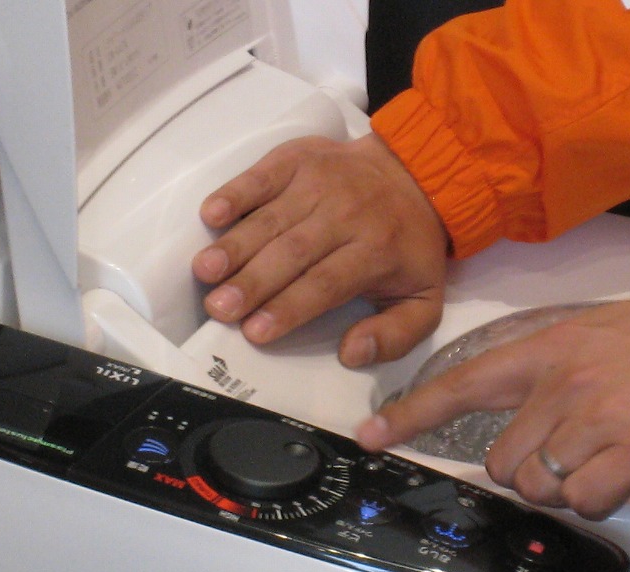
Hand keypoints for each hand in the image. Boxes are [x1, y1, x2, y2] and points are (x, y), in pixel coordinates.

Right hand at [192, 134, 450, 367]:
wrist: (416, 174)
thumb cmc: (408, 246)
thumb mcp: (424, 300)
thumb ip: (395, 336)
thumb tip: (353, 353)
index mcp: (377, 250)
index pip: (326, 283)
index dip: (289, 307)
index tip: (255, 331)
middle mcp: (347, 213)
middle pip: (293, 252)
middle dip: (253, 282)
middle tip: (219, 309)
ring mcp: (319, 182)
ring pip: (271, 219)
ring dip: (235, 246)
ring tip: (205, 273)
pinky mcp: (299, 159)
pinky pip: (262, 176)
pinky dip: (235, 193)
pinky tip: (211, 215)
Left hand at [356, 282, 629, 518]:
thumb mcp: (607, 335)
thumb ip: (559, 375)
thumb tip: (533, 426)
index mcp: (551, 347)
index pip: (462, 384)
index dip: (411, 416)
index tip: (372, 437)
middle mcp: (561, 382)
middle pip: (503, 462)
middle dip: (533, 473)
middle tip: (582, 453)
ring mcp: (594, 419)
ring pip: (542, 487)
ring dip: (572, 486)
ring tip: (618, 454)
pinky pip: (585, 503)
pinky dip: (604, 500)